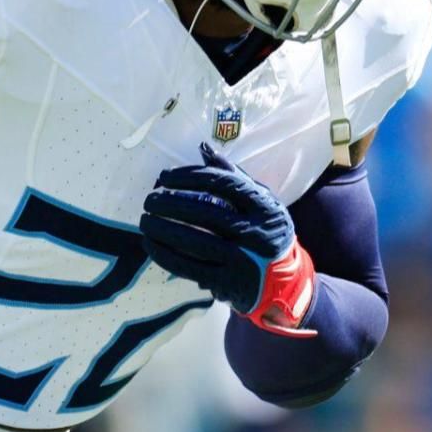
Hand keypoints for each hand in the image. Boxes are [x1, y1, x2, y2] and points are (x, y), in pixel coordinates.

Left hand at [140, 144, 316, 337]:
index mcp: (265, 206)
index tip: (165, 176)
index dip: (189, 177)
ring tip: (145, 220)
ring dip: (163, 229)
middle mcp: (256, 232)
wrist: (286, 281)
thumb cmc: (266, 231)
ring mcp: (242, 260)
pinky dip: (165, 255)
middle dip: (171, 204)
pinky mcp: (227, 282)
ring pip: (195, 241)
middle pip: (206, 212)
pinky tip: (151, 244)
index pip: (223, 184)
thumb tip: (204, 148)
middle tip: (149, 199)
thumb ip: (234, 176)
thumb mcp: (262, 202)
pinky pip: (189, 267)